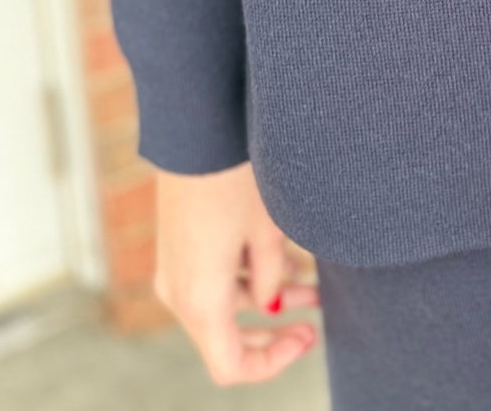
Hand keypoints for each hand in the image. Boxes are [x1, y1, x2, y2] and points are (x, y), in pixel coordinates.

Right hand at [153, 160, 319, 385]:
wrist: (198, 125)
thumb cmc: (236, 175)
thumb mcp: (268, 228)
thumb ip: (272, 277)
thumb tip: (272, 304)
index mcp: (200, 300)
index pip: (230, 366)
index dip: (273, 362)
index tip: (308, 336)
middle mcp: (179, 292)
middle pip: (227, 338)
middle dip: (275, 330)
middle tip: (316, 317)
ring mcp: (175, 268)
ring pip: (223, 304)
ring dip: (268, 296)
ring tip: (315, 280)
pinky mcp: (178, 245)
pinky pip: (213, 278)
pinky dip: (248, 276)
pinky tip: (288, 258)